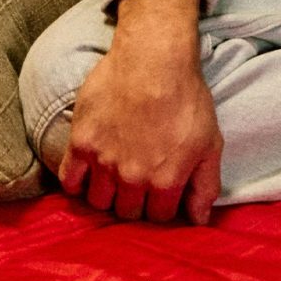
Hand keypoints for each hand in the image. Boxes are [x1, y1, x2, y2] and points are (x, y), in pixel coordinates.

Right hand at [56, 0, 224, 223]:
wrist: (153, 58)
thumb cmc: (187, 98)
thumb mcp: (210, 143)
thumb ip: (206, 187)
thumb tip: (198, 222)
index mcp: (165, 182)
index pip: (157, 218)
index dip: (160, 207)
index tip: (159, 194)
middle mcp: (132, 178)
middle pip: (126, 213)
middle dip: (134, 203)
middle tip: (136, 184)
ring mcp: (104, 162)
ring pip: (99, 201)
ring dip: (107, 196)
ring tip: (113, 180)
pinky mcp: (81, 143)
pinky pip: (69, 181)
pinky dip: (76, 184)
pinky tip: (86, 176)